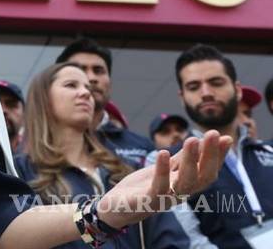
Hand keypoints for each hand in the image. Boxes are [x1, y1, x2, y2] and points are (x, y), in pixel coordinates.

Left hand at [97, 131, 231, 228]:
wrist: (116, 207)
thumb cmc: (143, 187)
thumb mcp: (164, 169)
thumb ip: (181, 158)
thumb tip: (201, 140)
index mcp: (185, 186)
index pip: (208, 172)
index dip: (218, 157)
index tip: (226, 137)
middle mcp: (179, 194)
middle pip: (201, 177)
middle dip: (209, 155)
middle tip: (213, 133)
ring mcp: (164, 199)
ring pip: (184, 182)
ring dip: (190, 160)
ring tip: (192, 139)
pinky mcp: (147, 201)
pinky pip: (158, 187)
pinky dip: (162, 170)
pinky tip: (164, 153)